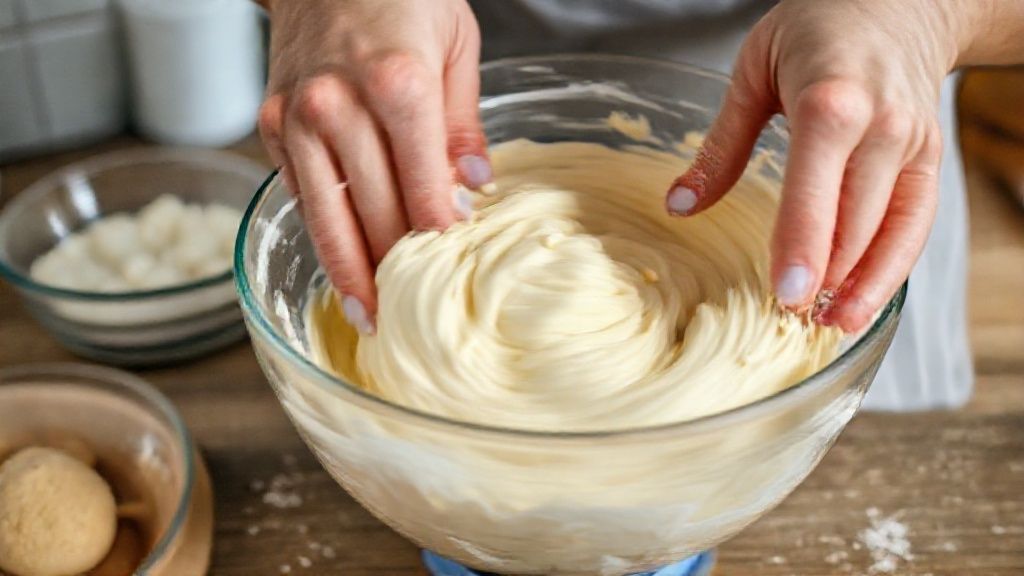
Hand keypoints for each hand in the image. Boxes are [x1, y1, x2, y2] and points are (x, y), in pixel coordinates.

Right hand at [258, 0, 487, 333]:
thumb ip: (464, 124)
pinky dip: (321, 232)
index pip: (422, 191)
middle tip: (412, 313)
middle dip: (396, 268)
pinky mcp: (271, 124)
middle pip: (374, 213)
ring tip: (368, 315)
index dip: (437, 238)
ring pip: (327, 216)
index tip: (449, 267)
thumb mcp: (456, 44)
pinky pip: (300, 193)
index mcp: (398, 85)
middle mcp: (340, 106)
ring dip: (350, 272)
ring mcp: (298, 118)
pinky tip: (341, 265)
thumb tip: (473, 187)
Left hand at [665, 0, 966, 331]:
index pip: (815, 187)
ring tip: (827, 327)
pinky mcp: (928, 161)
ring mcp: (911, 147)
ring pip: (889, 232)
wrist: (902, 1)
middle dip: (824, 278)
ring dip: (861, 286)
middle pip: (854, 221)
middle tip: (788, 322)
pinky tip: (861, 302)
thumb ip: (720, 145)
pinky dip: (891, 269)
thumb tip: (680, 205)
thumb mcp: (753, 71)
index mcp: (830, 102)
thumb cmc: (820, 27)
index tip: (786, 295)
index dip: (802, 246)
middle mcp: (880, 128)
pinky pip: (915, 226)